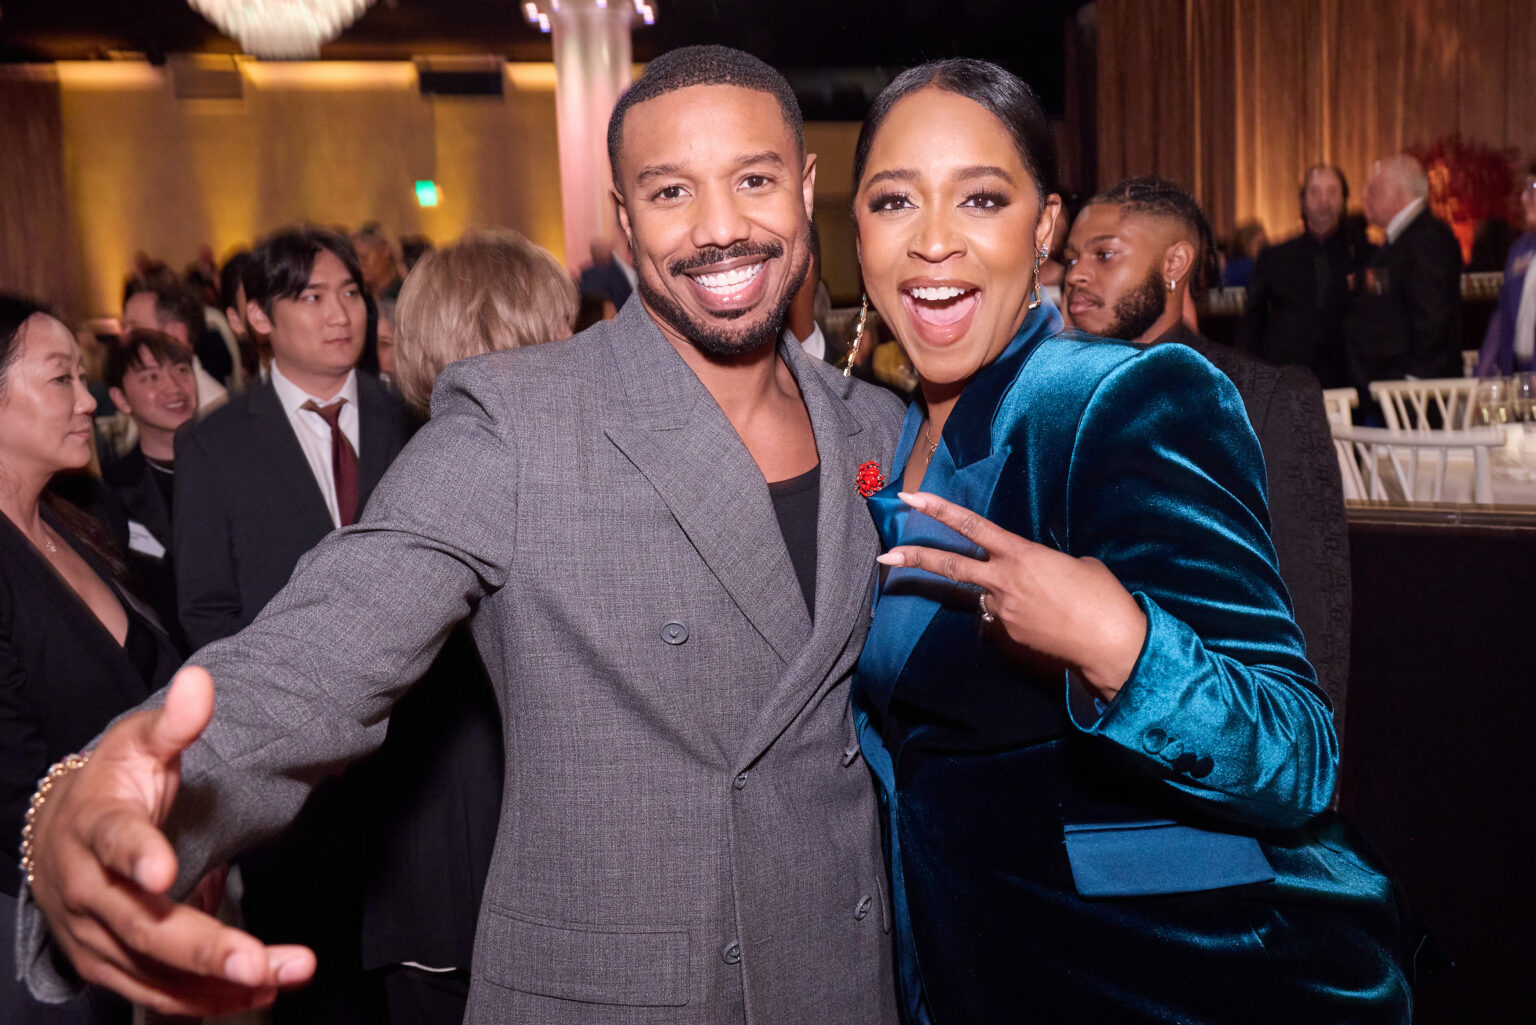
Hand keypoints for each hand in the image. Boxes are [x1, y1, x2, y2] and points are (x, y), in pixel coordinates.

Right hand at [26, 667, 314, 1015]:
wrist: (57, 834)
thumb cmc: (113, 784)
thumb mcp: (140, 744)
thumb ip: (177, 722)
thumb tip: (201, 681)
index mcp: (93, 826)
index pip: (113, 842)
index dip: (137, 857)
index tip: (165, 873)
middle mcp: (86, 890)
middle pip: (143, 926)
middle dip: (204, 946)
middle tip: (261, 959)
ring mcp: (94, 936)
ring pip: (153, 970)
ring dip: (217, 981)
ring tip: (282, 975)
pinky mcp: (107, 965)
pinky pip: (155, 992)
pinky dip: (205, 998)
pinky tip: (257, 991)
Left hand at [875, 491, 1146, 701]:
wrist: (1110, 643)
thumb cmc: (1102, 596)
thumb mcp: (1073, 564)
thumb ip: (1040, 563)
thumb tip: (1027, 576)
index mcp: (1021, 554)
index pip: (972, 525)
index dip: (939, 510)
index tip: (911, 499)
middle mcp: (1004, 581)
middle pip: (950, 566)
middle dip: (914, 558)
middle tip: (885, 555)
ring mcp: (1002, 610)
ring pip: (986, 596)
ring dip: (1003, 596)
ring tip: (1046, 606)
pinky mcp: (1007, 636)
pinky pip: (1001, 619)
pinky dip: (1016, 616)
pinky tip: (1046, 623)